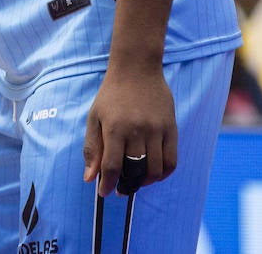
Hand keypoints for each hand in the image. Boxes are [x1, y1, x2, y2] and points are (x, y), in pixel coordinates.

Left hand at [82, 62, 176, 197]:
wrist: (136, 69)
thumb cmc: (111, 94)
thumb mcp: (94, 117)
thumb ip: (92, 148)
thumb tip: (89, 178)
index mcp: (114, 128)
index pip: (112, 166)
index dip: (107, 184)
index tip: (104, 192)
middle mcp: (137, 130)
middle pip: (135, 170)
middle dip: (127, 185)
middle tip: (122, 188)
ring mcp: (157, 130)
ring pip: (155, 169)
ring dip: (145, 181)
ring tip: (137, 180)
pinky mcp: (171, 128)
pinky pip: (172, 161)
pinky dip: (163, 173)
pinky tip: (153, 173)